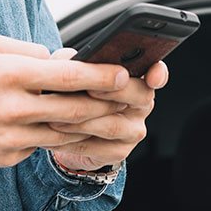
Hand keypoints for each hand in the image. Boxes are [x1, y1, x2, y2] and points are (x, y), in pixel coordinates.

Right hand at [0, 35, 133, 167]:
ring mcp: (9, 137)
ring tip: (108, 117)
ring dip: (89, 127)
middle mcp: (12, 108)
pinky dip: (54, 137)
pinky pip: (39, 147)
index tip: (123, 74)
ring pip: (62, 134)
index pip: (68, 76)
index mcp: (9, 74)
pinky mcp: (5, 157)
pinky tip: (65, 130)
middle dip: (106, 106)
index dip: (101, 77)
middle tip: (127, 100)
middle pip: (74, 111)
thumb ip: (30, 52)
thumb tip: (64, 59)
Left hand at [48, 47, 165, 173]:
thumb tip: (68, 58)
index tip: (152, 75)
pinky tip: (52, 136)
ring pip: (112, 125)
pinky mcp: (118, 151)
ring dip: (81, 121)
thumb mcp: (76, 73)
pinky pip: (96, 147)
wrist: (72, 134)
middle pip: (138, 96)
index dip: (158, 73)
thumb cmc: (78, 95)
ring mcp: (133, 130)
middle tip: (88, 88)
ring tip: (55, 117)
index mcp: (137, 79)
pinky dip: (71, 141)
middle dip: (112, 91)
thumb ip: (76, 61)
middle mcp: (141, 105)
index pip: (156, 73)